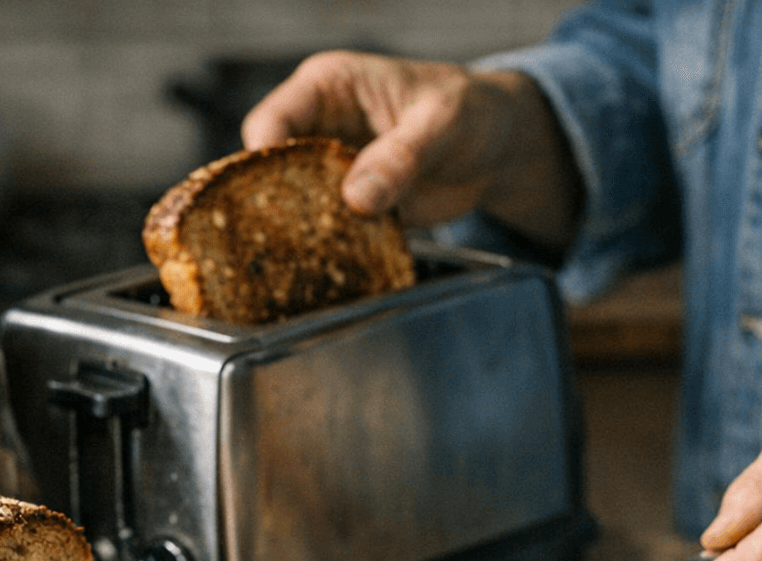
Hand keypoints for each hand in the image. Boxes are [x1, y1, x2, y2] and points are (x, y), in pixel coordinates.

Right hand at [241, 50, 580, 247]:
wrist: (497, 150)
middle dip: (274, 206)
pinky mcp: (348, 210)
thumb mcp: (443, 123)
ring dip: (301, 236)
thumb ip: (401, 157)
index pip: (271, 121)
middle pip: (270, 171)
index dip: (264, 159)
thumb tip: (356, 198)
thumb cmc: (471, 112)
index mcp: (327, 89)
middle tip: (288, 240)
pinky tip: (338, 269)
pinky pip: (325, 234)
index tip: (273, 195)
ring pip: (291, 208)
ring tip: (311, 261)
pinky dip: (329, 252)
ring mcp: (330, 174)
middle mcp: (318, 130)